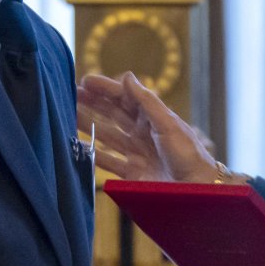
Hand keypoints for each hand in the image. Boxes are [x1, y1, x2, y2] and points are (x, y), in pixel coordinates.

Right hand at [77, 72, 216, 182]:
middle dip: (92, 103)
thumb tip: (127, 77)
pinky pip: (108, 161)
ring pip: (106, 135)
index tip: (86, 80)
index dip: (106, 89)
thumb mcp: (167, 123)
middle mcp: (142, 133)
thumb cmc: (188, 154)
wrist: (197, 189)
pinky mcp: (131, 173)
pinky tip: (78, 145)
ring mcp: (136, 153)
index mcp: (152, 118)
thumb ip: (146, 101)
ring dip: (88, 124)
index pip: (125, 98)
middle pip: (113, 114)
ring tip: (68, 114)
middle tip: (70, 94)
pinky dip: (93, 154)